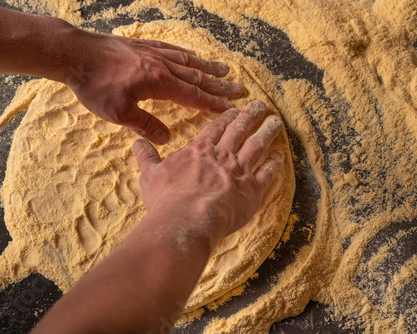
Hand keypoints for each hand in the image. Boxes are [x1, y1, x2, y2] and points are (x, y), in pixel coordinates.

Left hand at [65, 31, 243, 144]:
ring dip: (206, 67)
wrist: (75, 54)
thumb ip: (145, 124)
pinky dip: (184, 54)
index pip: (193, 96)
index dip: (213, 104)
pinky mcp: (141, 46)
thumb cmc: (95, 84)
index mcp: (158, 83)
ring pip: (186, 61)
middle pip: (196, 77)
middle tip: (238, 89)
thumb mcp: (119, 112)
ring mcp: (151, 53)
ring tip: (223, 69)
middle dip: (218, 85)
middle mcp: (160, 66)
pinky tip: (189, 55)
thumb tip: (167, 138)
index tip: (230, 109)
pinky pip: (170, 49)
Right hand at [132, 100, 284, 244]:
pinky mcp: (251, 191)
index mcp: (199, 151)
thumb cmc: (167, 199)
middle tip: (260, 105)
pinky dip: (274, 164)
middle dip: (250, 116)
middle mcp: (222, 156)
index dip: (226, 117)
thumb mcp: (150, 175)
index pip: (216, 128)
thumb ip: (146, 157)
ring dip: (267, 131)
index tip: (234, 109)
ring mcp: (238, 172)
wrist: (187, 220)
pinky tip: (280, 156)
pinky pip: (267, 174)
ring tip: (276, 121)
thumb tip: (136, 143)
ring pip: (256, 146)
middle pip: (239, 130)